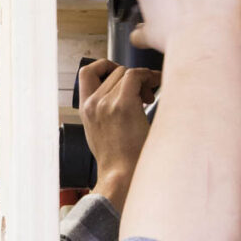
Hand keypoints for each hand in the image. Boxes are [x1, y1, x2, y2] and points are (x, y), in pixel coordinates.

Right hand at [79, 60, 160, 211]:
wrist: (122, 174)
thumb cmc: (118, 159)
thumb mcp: (101, 132)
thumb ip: (104, 112)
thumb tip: (120, 94)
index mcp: (85, 110)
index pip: (87, 72)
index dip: (106, 66)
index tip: (121, 74)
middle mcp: (92, 104)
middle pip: (114, 70)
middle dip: (131, 76)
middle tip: (144, 93)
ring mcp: (105, 104)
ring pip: (126, 72)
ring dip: (143, 79)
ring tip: (149, 97)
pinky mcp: (122, 105)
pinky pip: (135, 75)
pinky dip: (149, 77)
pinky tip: (155, 87)